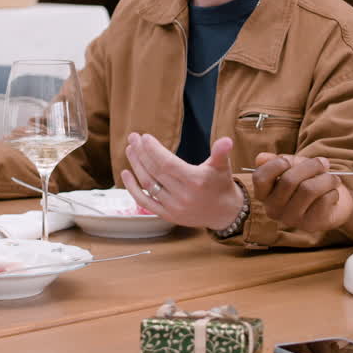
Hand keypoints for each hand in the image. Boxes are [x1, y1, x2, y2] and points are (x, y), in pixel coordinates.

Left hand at [120, 133, 243, 229]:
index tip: (144, 137)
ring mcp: (173, 207)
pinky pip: (144, 201)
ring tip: (130, 149)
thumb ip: (221, 152)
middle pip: (155, 171)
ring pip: (148, 184)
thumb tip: (226, 140)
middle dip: (141, 152)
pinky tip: (126, 173)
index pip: (167, 163)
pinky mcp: (167, 215)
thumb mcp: (223, 166)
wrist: (224, 213)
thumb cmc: (220, 184)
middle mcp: (183, 195)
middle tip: (133, 137)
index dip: (153, 150)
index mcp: (195, 181)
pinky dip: (132, 188)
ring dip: (136, 165)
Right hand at [250, 152, 352, 231]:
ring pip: (309, 189)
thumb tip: (261, 158)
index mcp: (264, 194)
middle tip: (324, 163)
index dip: (276, 164)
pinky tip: (332, 193)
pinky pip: (323, 200)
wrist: (329, 202)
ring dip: (326, 179)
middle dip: (311, 166)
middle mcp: (273, 209)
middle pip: (289, 180)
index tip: (289, 160)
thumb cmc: (307, 180)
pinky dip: (332, 191)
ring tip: (332, 178)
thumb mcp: (294, 166)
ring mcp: (290, 219)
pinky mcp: (309, 225)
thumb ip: (279, 160)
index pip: (260, 178)